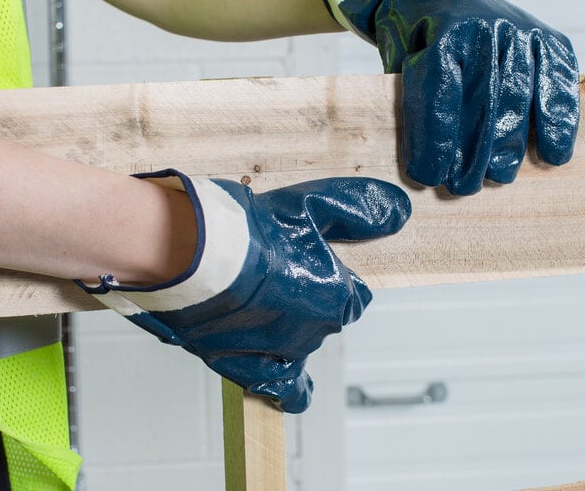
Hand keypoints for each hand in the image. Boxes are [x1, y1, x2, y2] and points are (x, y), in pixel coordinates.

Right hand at [76, 170, 410, 412]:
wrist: (190, 256)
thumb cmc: (250, 230)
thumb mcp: (313, 205)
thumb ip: (360, 209)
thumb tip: (400, 210)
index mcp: (335, 296)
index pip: (353, 295)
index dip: (333, 277)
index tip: (311, 263)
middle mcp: (314, 331)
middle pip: (324, 319)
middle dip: (308, 299)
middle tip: (276, 273)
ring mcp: (279, 353)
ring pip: (299, 347)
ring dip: (291, 332)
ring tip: (269, 308)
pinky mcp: (243, 365)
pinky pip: (278, 387)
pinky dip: (285, 384)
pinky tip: (286, 382)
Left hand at [321, 0, 579, 194]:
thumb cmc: (411, 32)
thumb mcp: (398, 60)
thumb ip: (412, 97)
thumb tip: (427, 157)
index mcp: (441, 34)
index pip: (440, 98)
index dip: (435, 142)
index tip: (428, 176)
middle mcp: (485, 28)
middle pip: (484, 104)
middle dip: (474, 154)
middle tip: (464, 186)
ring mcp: (519, 30)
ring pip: (520, 97)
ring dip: (512, 145)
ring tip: (499, 177)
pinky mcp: (544, 36)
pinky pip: (556, 81)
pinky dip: (558, 119)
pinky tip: (554, 154)